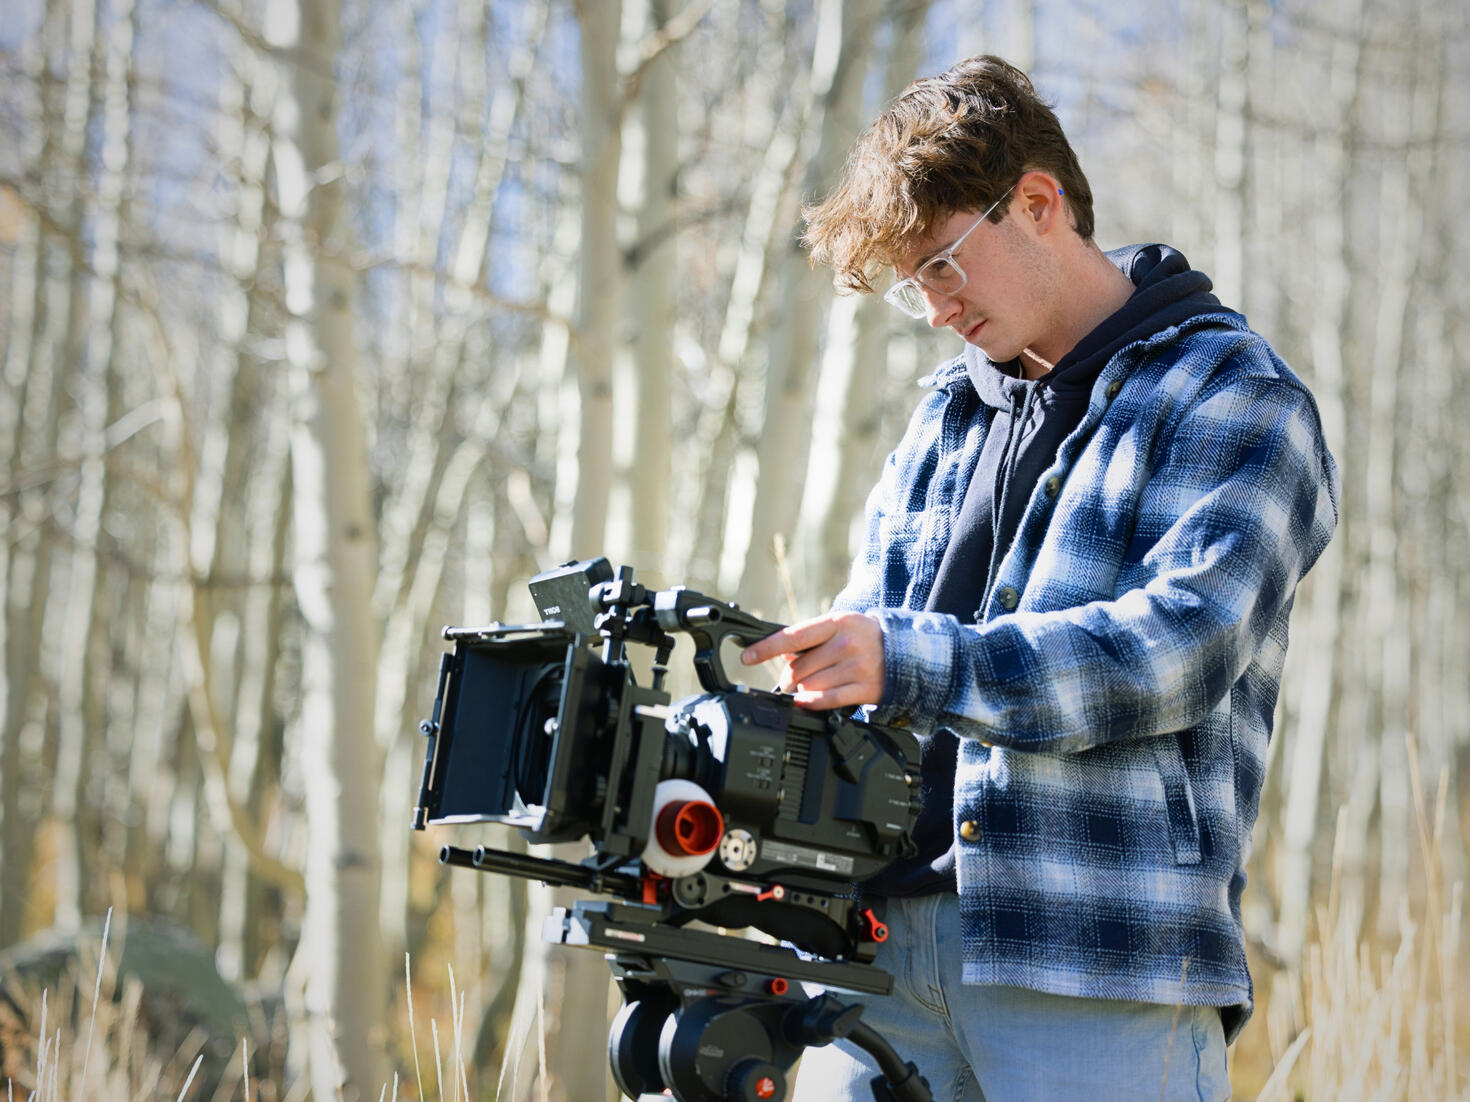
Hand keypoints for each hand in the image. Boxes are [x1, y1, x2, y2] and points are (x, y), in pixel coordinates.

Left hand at [739, 612, 884, 710]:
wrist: (904, 651)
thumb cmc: (863, 637)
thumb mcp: (838, 626)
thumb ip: (810, 638)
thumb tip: (780, 654)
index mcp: (836, 623)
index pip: (793, 636)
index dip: (766, 648)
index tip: (747, 657)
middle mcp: (846, 644)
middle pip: (798, 668)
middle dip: (788, 677)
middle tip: (791, 678)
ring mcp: (856, 667)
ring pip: (809, 686)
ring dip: (801, 690)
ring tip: (809, 685)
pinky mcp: (864, 689)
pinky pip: (826, 701)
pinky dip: (810, 702)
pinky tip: (805, 700)